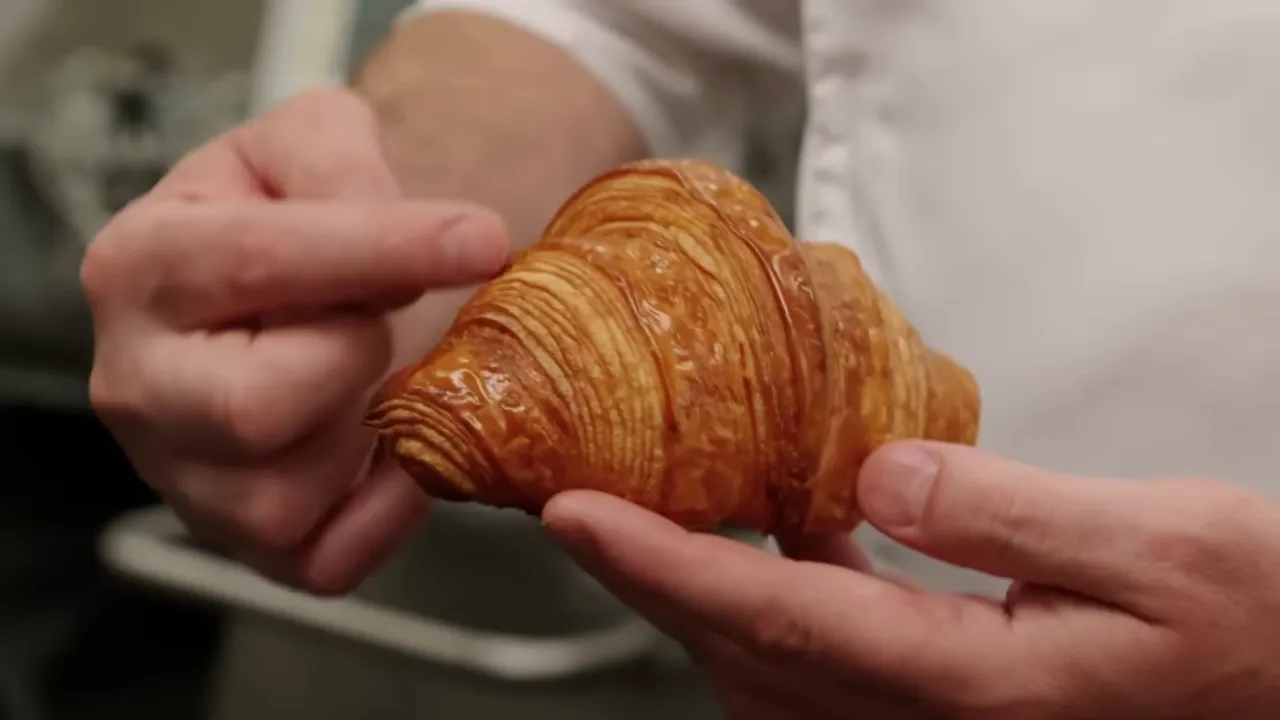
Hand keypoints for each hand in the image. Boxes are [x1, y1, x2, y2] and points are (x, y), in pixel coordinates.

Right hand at [83, 87, 508, 593]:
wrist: (281, 286)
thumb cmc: (292, 210)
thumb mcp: (309, 141)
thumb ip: (343, 163)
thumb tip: (413, 242)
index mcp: (142, 266)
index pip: (260, 263)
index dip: (383, 250)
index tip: (484, 239)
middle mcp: (137, 385)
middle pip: (254, 406)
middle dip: (352, 354)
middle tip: (379, 319)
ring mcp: (183, 478)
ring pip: (286, 495)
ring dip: (364, 430)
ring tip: (373, 376)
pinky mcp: (246, 546)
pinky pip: (330, 558)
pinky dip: (387, 508)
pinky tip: (395, 443)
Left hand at [545, 442, 1279, 718]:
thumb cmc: (1262, 628)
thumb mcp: (1167, 548)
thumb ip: (1011, 513)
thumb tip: (876, 472)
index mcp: (973, 686)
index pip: (773, 617)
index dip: (658, 562)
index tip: (572, 510)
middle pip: (742, 648)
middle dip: (644, 574)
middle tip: (571, 499)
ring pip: (765, 665)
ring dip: (695, 592)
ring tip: (646, 512)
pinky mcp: (945, 711)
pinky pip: (817, 661)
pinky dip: (766, 600)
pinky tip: (777, 539)